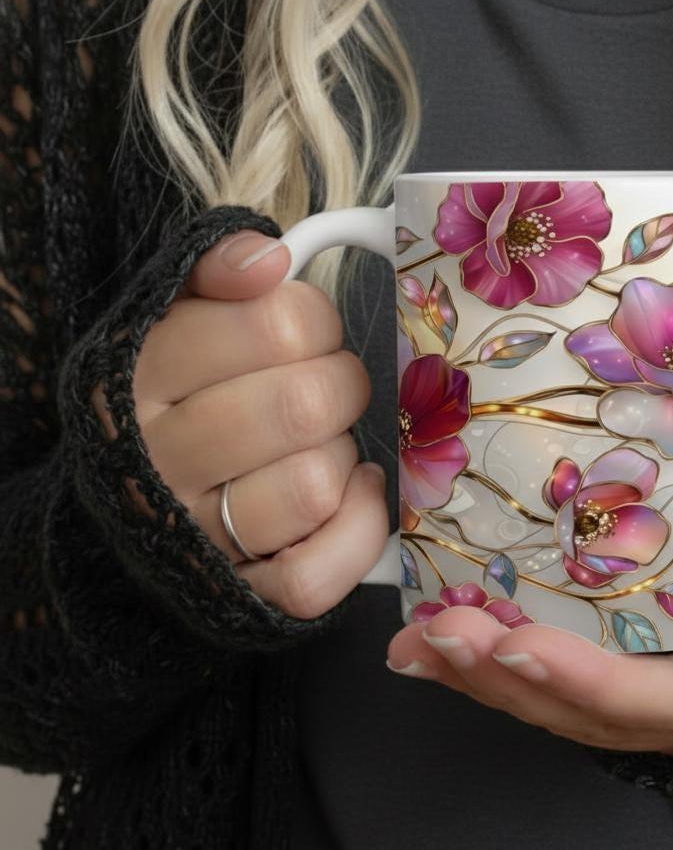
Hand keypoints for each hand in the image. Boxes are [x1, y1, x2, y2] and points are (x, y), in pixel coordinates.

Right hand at [91, 229, 388, 618]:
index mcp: (139, 378)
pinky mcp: (246, 594)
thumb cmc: (183, 399)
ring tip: (322, 443)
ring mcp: (198, 538)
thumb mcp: (178, 321)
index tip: (306, 333)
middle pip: (305, 405)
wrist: (141, 504)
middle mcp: (159, 463)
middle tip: (326, 387)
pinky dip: (357, 528)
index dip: (317, 321)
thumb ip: (214, 272)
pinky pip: (318, 572)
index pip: (277, 324)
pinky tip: (351, 490)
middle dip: (341, 386)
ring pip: (314, 485)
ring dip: (342, 456)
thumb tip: (268, 256)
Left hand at [386, 513, 672, 763]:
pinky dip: (499, 669)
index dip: (580, 681)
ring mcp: (656, 703)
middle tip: (438, 634)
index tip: (516, 644)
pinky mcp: (633, 678)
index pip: (648, 702)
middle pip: (585, 712)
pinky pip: (560, 686)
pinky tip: (446, 644)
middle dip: (505, 679)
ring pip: (561, 707)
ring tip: (417, 644)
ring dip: (484, 679)